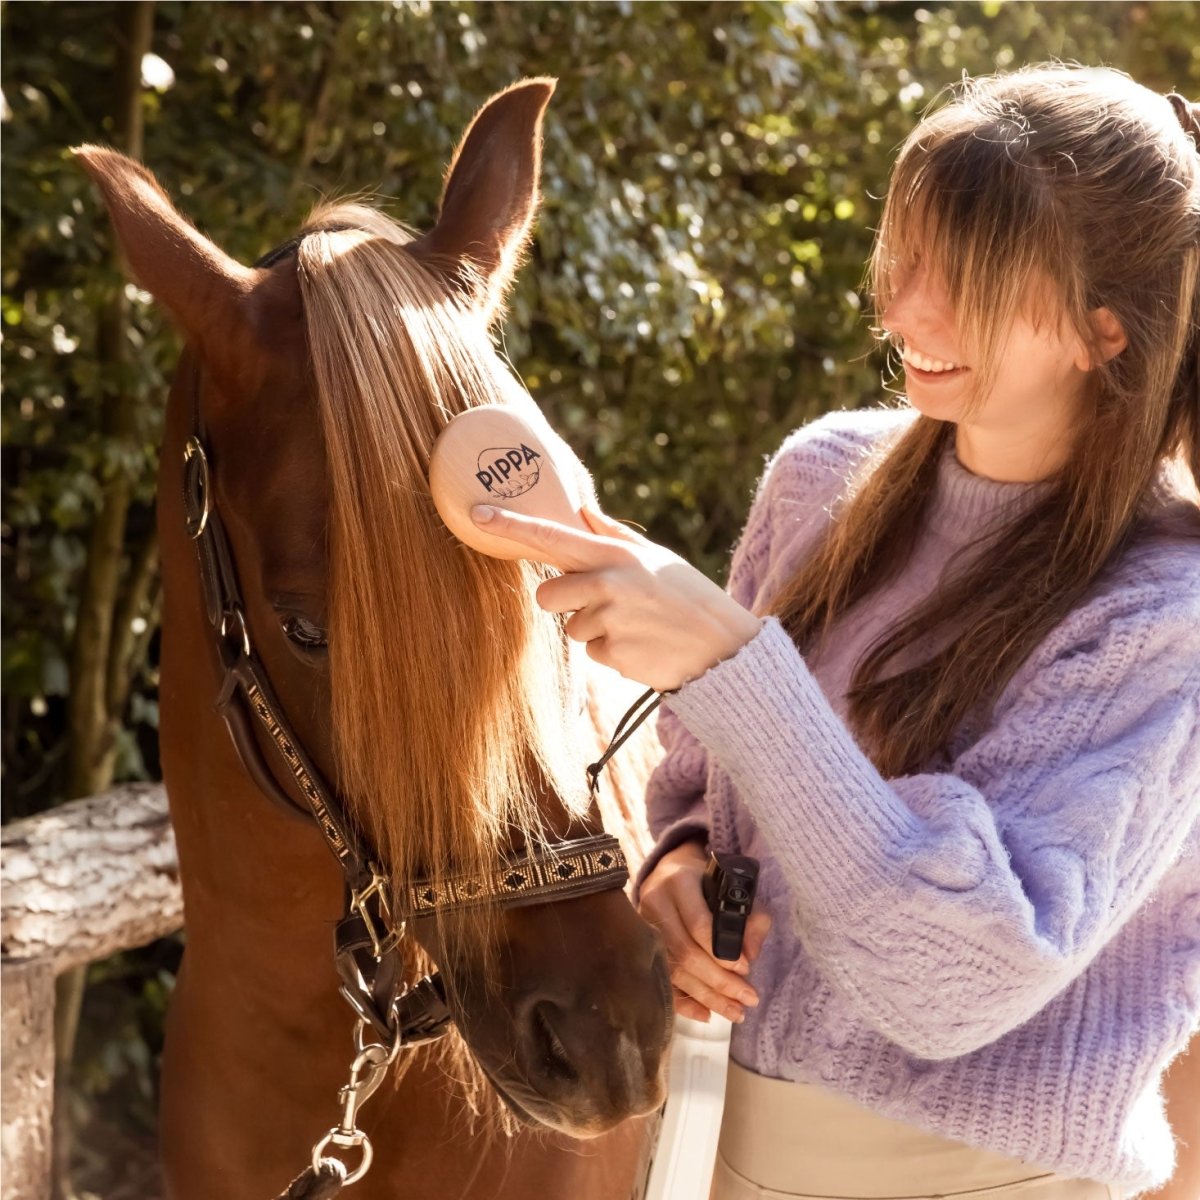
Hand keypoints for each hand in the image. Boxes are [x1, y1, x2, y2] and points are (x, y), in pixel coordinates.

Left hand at [470, 503, 762, 692]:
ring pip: (571, 629)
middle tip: (603, 605)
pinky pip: (592, 654)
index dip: (510, 525)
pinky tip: (641, 645)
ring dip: (595, 631)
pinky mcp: (611, 655)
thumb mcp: (653, 557)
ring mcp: (607, 621)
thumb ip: (612, 535)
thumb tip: (581, 510)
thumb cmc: (685, 595)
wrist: (721, 646)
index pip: (551, 535)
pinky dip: (612, 652)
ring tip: (634, 626)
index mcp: (613, 555)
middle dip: (565, 604)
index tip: (476, 513)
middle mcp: (606, 583)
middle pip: (547, 596)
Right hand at [638, 840, 771, 1022]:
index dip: (721, 951)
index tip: (746, 969)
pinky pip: (662, 980)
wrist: (670, 872)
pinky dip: (684, 1002)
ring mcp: (644, 926)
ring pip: (674, 970)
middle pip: (685, 952)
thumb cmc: (707, 881)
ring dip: (706, 996)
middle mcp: (656, 904)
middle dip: (719, 981)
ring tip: (735, 1012)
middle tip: (747, 1000)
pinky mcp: (641, 945)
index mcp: (680, 882)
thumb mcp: (732, 887)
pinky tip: (705, 1014)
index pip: (698, 923)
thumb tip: (751, 955)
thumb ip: (751, 917)